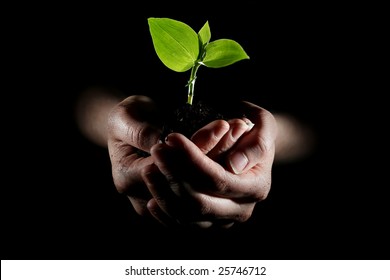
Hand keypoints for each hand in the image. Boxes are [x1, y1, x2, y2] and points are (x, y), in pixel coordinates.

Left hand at [143, 101, 276, 227]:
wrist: (251, 148)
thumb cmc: (254, 130)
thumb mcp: (263, 125)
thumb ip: (256, 143)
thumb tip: (235, 165)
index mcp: (255, 186)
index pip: (216, 178)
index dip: (191, 160)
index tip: (171, 138)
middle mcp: (241, 209)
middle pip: (199, 202)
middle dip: (173, 175)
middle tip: (156, 150)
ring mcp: (223, 220)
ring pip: (187, 216)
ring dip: (163, 193)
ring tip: (149, 168)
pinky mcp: (207, 223)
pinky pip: (181, 224)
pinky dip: (164, 212)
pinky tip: (151, 197)